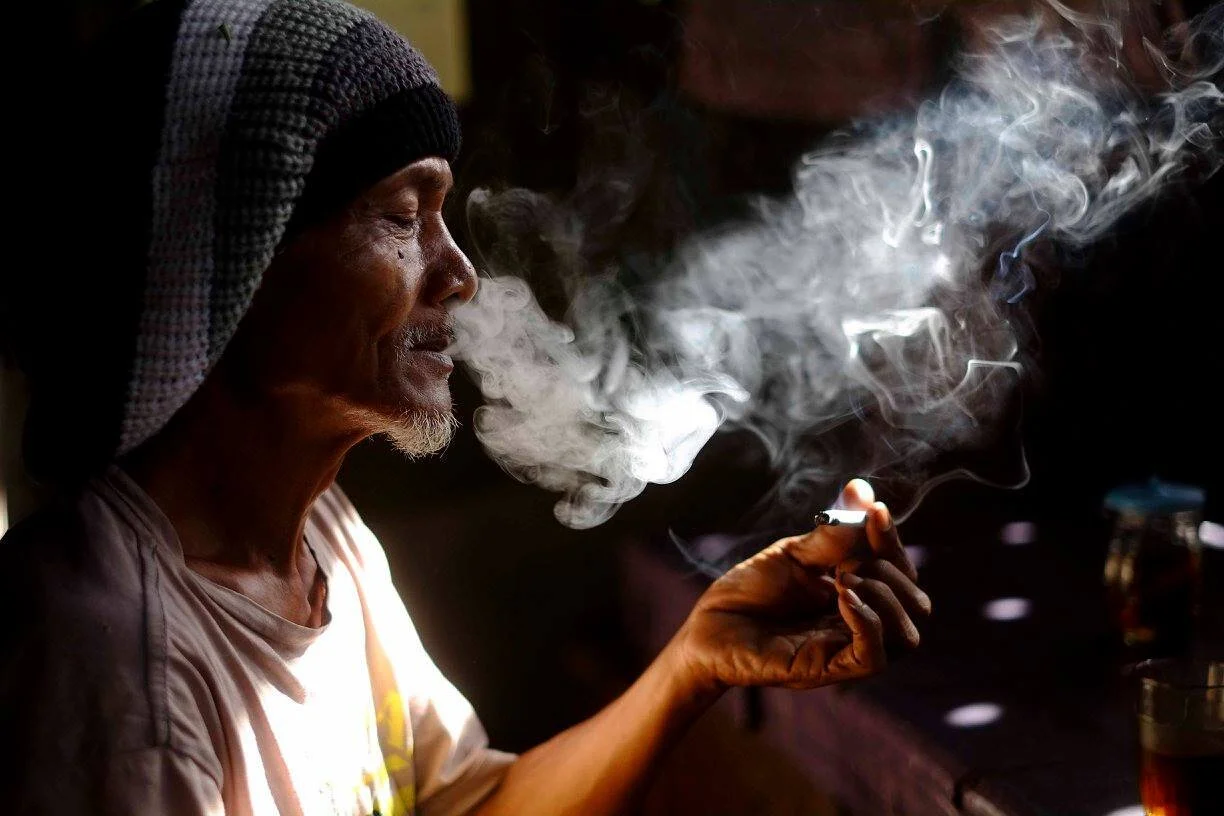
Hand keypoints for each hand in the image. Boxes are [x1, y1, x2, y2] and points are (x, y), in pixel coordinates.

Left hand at [670, 479, 929, 694]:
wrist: (707, 625)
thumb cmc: (748, 591)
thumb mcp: (794, 554)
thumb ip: (833, 534)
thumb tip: (863, 491)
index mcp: (857, 593)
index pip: (901, 571)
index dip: (892, 540)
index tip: (874, 511)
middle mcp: (859, 624)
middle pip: (916, 604)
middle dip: (893, 570)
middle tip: (847, 560)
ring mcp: (846, 649)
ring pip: (906, 635)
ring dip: (885, 597)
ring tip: (843, 577)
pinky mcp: (829, 670)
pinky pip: (874, 656)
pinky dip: (869, 622)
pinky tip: (842, 595)